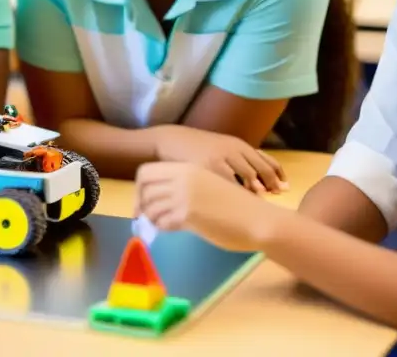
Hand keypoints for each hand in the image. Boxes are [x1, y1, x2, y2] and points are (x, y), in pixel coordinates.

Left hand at [135, 161, 285, 251]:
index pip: (146, 172)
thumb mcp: (208, 185)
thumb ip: (185, 186)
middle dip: (140, 204)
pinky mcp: (188, 215)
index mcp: (186, 168)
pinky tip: (172, 229)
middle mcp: (182, 178)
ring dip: (153, 218)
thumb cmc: (236, 205)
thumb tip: (162, 198)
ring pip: (150, 207)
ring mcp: (184, 196)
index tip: (142, 203)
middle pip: (144, 188)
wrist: (258, 219)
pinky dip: (162, 227)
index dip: (139, 189)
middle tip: (145, 218)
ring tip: (162, 224)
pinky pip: (162, 222)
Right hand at [154, 126, 288, 193]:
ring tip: (264, 202)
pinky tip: (241, 201)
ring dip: (259, 189)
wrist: (171, 140)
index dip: (278, 174)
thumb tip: (255, 179)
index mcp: (239, 145)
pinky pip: (229, 181)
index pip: (266, 159)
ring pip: (249, 174)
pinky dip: (238, 191)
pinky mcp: (209, 165)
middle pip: (262, 168)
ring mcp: (222, 156)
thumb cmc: (196, 148)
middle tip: (280, 196)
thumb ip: (237, 160)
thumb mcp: (220, 149)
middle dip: (273, 183)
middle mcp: (234, 149)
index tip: (286, 188)